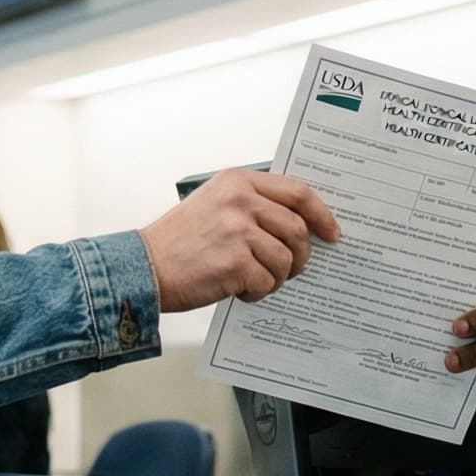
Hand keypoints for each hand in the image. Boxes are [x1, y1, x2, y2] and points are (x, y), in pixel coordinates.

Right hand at [140, 170, 342, 311]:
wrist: (144, 266)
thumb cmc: (178, 241)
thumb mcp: (214, 204)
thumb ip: (252, 204)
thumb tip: (297, 224)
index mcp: (238, 182)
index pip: (297, 192)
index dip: (321, 214)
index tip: (331, 232)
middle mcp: (240, 201)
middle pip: (297, 229)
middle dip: (301, 255)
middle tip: (293, 268)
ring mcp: (238, 231)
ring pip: (285, 259)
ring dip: (276, 277)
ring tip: (256, 280)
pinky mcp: (234, 262)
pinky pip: (267, 282)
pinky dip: (258, 293)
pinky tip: (239, 290)